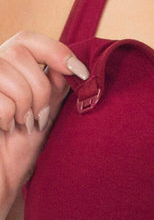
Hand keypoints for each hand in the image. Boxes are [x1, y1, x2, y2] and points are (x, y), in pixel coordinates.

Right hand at [0, 30, 87, 216]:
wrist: (0, 180)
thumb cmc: (19, 149)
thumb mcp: (45, 112)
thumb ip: (54, 85)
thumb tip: (74, 63)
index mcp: (7, 66)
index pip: (28, 39)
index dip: (56, 51)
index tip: (80, 72)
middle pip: (19, 50)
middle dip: (39, 87)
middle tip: (38, 116)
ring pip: (7, 73)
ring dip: (24, 105)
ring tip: (20, 124)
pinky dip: (7, 119)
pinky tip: (3, 129)